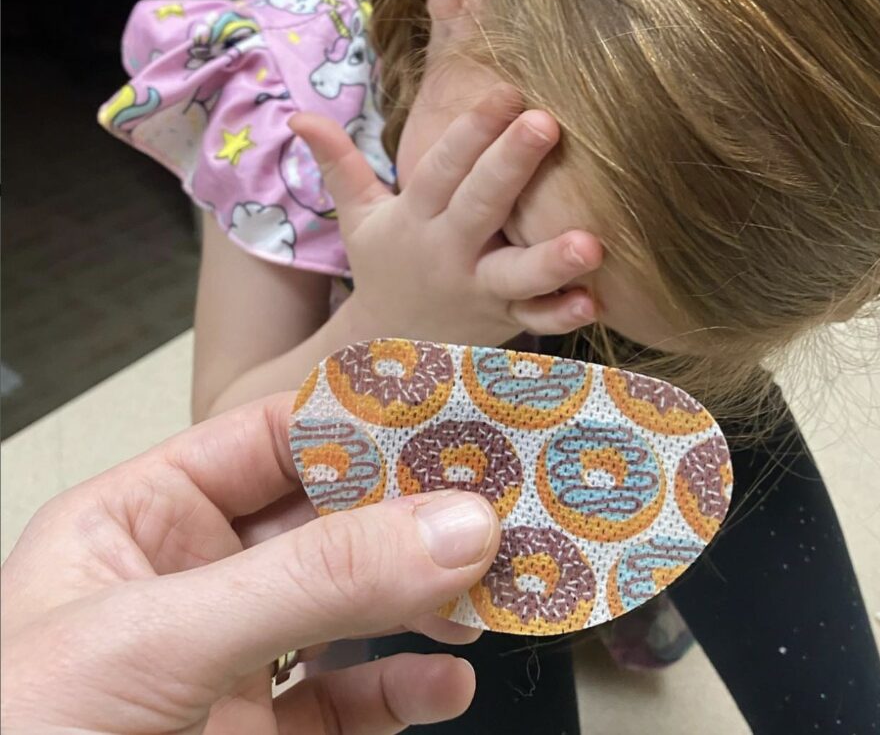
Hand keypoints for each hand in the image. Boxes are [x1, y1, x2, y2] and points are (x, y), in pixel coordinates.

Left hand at [0, 393, 499, 733]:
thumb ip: (308, 582)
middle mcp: (191, 586)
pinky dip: (407, 690)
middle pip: (331, 522)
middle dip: (415, 514)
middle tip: (499, 501)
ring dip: (429, 599)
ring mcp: (229, 670)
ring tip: (490, 591)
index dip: (365, 422)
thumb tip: (450, 527)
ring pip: (354, 609)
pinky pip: (351, 701)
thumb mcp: (157, 643)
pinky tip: (443, 685)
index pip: (273, 441)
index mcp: (141, 522)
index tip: (454, 417)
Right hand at [291, 88, 603, 346]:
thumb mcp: (358, 216)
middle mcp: (449, 251)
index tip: (507, 91)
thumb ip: (339, 164)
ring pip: (515, 275)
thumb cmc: (384, 266)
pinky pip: (535, 323)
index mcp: (416, 217)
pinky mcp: (504, 323)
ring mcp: (478, 291)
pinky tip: (594, 302)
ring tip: (590, 243)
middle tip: (546, 124)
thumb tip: (298, 115)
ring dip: (550, 261)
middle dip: (511, 166)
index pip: (441, 168)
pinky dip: (561, 316)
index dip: (471, 130)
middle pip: (480, 205)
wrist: (385, 349)